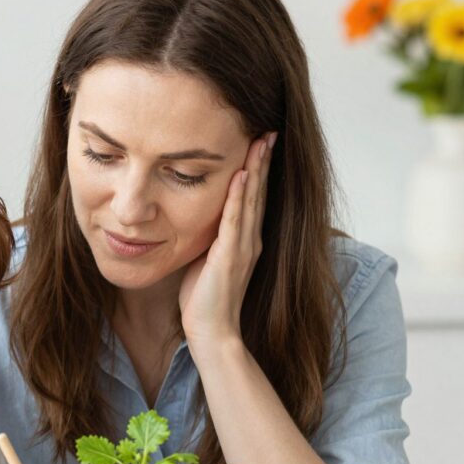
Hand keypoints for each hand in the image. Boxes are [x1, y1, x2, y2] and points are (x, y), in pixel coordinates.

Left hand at [178, 132, 275, 349]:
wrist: (212, 332)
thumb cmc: (204, 302)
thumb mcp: (206, 261)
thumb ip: (209, 240)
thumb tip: (194, 220)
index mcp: (245, 241)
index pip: (253, 198)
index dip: (258, 170)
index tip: (260, 143)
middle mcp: (250, 241)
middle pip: (259, 192)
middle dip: (263, 161)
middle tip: (269, 131)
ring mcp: (243, 248)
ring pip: (251, 200)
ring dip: (256, 170)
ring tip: (261, 142)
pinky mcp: (230, 256)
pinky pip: (235, 221)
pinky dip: (239, 197)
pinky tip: (241, 175)